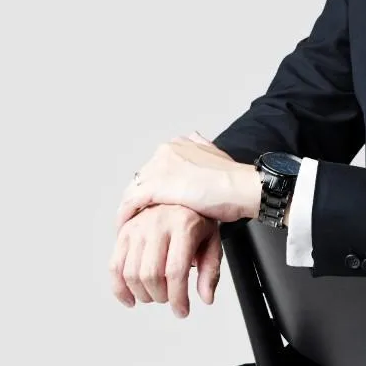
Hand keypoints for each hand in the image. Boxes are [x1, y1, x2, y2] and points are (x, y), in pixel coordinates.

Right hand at [109, 203, 220, 317]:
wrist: (179, 195)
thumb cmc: (197, 222)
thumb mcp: (211, 241)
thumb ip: (211, 270)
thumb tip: (206, 298)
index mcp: (184, 225)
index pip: (176, 271)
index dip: (178, 298)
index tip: (182, 311)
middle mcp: (159, 223)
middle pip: (151, 275)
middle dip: (161, 297)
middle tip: (170, 298)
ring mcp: (138, 226)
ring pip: (131, 273)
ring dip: (143, 294)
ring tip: (156, 295)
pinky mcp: (124, 232)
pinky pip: (114, 266)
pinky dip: (119, 289)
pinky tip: (131, 299)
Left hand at [116, 132, 261, 229]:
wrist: (240, 187)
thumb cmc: (233, 178)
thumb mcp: (216, 153)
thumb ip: (202, 147)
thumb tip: (195, 138)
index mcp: (178, 144)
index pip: (154, 166)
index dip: (151, 184)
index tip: (151, 200)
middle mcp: (165, 152)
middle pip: (142, 177)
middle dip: (139, 196)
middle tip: (138, 216)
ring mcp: (160, 168)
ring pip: (133, 189)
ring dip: (129, 208)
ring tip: (129, 225)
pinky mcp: (157, 186)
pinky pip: (131, 202)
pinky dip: (126, 215)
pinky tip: (126, 227)